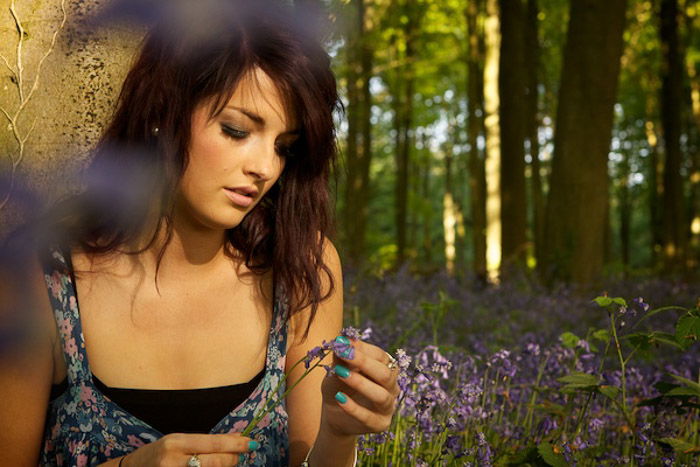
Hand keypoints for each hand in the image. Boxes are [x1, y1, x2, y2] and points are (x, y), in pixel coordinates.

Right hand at [119, 433, 258, 465]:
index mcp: (175, 443)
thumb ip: (201, 444)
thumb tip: (233, 442)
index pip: (213, 443)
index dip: (235, 444)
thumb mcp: (175, 443)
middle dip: (233, 459)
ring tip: (227, 463)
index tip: (251, 443)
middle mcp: (173, 460)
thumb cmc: (156, 456)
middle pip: (215, 461)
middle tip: (239, 457)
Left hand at [319, 337, 399, 436]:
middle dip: (364, 363)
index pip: (381, 356)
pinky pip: (368, 416)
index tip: (343, 344)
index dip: (363, 349)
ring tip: (340, 373)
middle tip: (344, 354)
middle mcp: (392, 387)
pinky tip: (339, 397)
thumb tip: (342, 340)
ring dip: (360, 383)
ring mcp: (388, 407)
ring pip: (381, 395)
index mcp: (385, 368)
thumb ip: (341, 357)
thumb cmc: (339, 385)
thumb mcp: (337, 369)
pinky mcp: (380, 424)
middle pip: (385, 374)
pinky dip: (353, 407)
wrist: (334, 414)